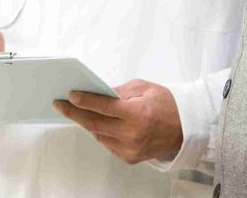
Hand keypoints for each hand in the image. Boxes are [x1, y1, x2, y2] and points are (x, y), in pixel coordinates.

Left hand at [52, 79, 182, 164]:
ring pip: (98, 135)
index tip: (70, 95)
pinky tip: (95, 123)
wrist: (185, 127)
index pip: (104, 107)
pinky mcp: (130, 158)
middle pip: (95, 124)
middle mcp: (132, 134)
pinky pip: (107, 144)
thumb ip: (119, 91)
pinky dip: (100, 133)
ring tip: (75, 111)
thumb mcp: (143, 88)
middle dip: (75, 113)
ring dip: (86, 123)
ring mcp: (130, 149)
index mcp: (137, 114)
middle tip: (60, 105)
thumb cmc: (165, 103)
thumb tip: (96, 93)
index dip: (85, 101)